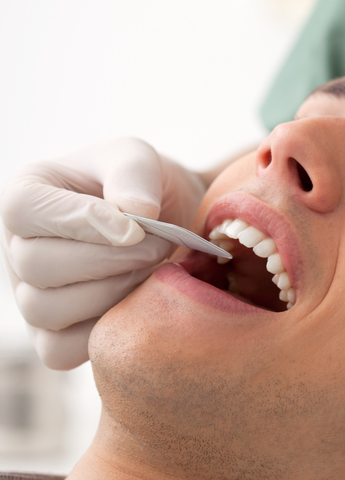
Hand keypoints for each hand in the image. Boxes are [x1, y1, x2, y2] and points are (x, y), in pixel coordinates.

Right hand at [1, 137, 205, 368]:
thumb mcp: (137, 158)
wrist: (163, 222)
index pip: (24, 210)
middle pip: (38, 266)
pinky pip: (61, 350)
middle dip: (111, 259)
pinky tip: (139, 301)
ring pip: (48, 310)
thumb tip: (134, 214)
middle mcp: (15, 248)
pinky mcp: (50, 337)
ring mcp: (27, 296)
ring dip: (113, 292)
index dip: (81, 221)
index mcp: (26, 196)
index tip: (136, 226)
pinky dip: (105, 330)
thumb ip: (132, 174)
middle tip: (159, 245)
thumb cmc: (139, 185)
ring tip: (152, 270)